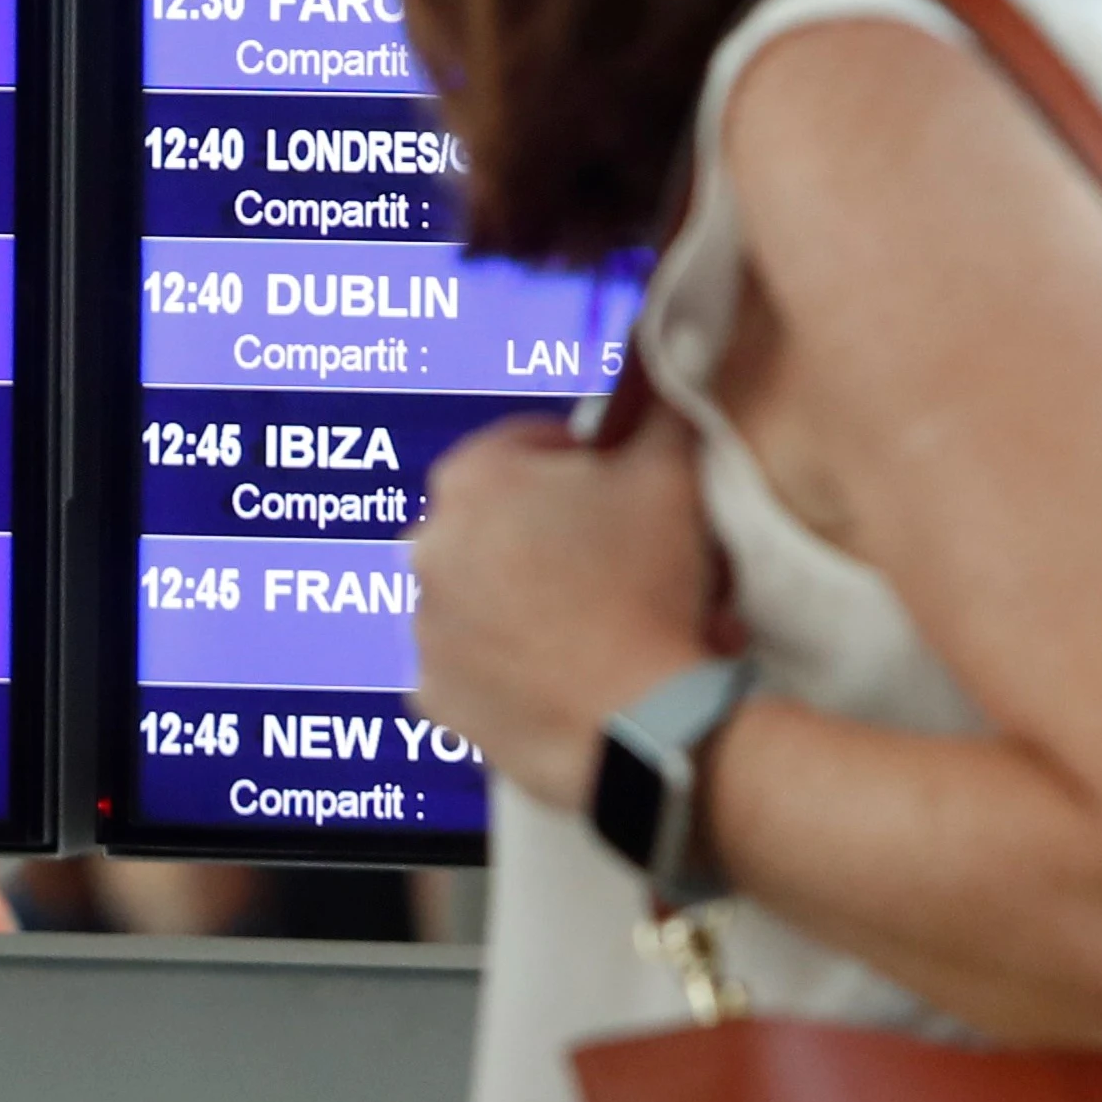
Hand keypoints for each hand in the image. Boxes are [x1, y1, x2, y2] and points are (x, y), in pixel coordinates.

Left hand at [408, 410, 724, 810]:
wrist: (644, 725)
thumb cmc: (650, 590)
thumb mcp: (674, 471)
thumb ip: (661, 409)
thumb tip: (662, 376)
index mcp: (474, 480)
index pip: (527, 445)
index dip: (583, 460)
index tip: (617, 486)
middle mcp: (430, 549)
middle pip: (501, 520)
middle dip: (552, 531)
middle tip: (616, 558)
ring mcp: (427, 628)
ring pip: (485, 593)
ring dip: (530, 596)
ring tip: (601, 618)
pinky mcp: (437, 697)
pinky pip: (476, 665)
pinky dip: (513, 664)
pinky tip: (570, 668)